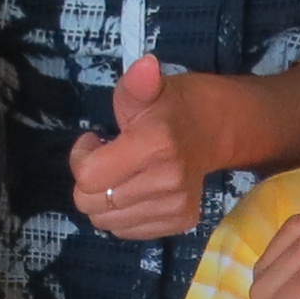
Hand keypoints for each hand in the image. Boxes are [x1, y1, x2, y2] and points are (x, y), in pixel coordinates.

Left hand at [73, 54, 217, 238]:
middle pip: (92, 203)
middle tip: (109, 158)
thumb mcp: (152, 88)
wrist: (218, 128)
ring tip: (124, 173)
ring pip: (106, 221)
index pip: (88, 176)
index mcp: (156, 145)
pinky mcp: (181, 222)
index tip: (95, 140)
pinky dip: (123, 213)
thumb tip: (144, 67)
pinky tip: (137, 189)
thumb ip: (137, 83)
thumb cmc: (175, 105)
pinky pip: (127, 231)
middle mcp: (167, 181)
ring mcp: (176, 205)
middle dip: (90, 180)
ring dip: (105, 198)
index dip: (82, 156)